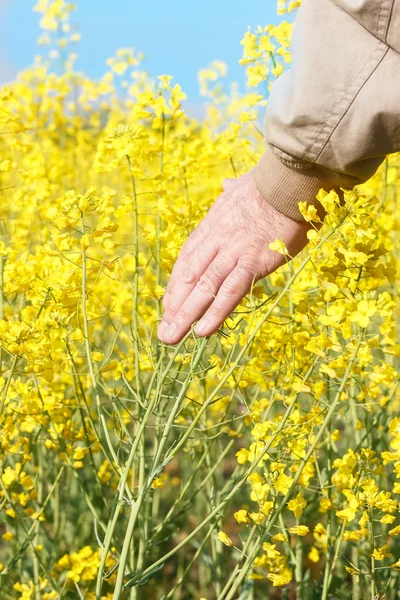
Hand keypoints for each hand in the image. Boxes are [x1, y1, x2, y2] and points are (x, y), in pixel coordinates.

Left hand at [157, 169, 310, 344]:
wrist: (288, 181)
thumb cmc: (271, 183)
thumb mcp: (243, 184)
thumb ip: (232, 190)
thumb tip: (227, 184)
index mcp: (213, 225)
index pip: (187, 259)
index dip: (176, 284)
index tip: (168, 304)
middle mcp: (216, 240)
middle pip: (189, 276)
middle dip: (175, 306)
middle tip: (164, 331)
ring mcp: (233, 252)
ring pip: (204, 287)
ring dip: (185, 315)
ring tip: (171, 337)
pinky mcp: (253, 262)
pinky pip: (231, 291)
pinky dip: (215, 312)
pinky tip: (202, 331)